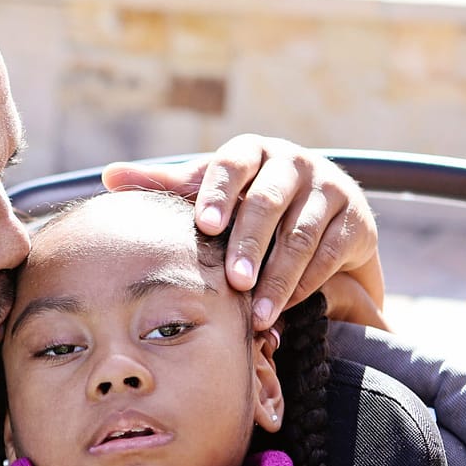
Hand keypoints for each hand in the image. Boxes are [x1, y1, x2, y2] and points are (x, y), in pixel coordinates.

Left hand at [102, 135, 384, 327]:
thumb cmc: (249, 201)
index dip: (219, 193)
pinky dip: (307, 283)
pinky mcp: (357, 219)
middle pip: (268, 203)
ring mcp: (329, 188)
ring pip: (302, 234)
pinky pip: (330, 253)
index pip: (231, 164)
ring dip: (280, 277)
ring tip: (260, 314)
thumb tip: (108, 177)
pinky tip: (287, 307)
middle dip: (250, 245)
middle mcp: (292, 162)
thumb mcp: (212, 191)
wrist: (323, 212)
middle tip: (234, 283)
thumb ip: (167, 185)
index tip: (205, 225)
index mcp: (251, 151)